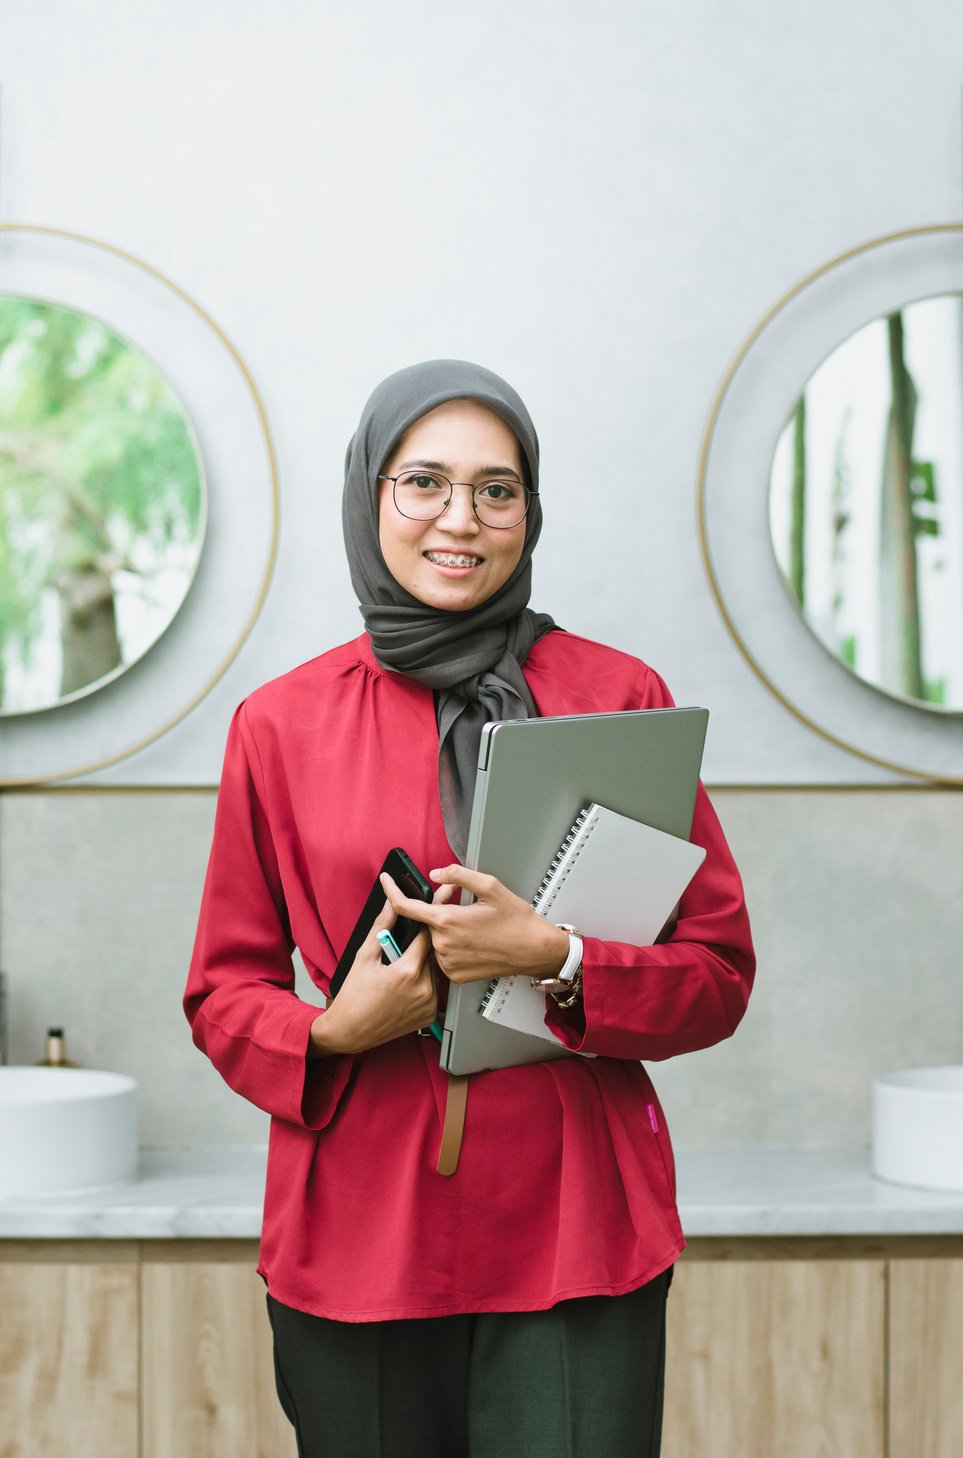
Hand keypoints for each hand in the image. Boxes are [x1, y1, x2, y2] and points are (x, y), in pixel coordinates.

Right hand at [309, 897, 437, 1056]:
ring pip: (434, 972)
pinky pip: (434, 990)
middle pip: (431, 954)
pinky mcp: (430, 1014)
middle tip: (400, 952)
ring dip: (422, 966)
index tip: (423, 917)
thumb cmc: (354, 997)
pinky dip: (424, 984)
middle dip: (419, 948)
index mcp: (408, 971)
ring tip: (400, 971)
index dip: (423, 925)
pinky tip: (406, 987)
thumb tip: (391, 906)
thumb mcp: (364, 957)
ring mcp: (429, 1004)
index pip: (426, 936)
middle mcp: (424, 988)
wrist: (351, 1031)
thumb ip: (381, 928)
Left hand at [382, 865, 568, 984]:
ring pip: (435, 939)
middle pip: (426, 921)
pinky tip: (472, 941)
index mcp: (447, 921)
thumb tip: (436, 874)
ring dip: (446, 928)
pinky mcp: (455, 976)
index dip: (391, 891)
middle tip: (461, 903)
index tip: (385, 880)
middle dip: (438, 909)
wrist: (534, 950)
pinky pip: (443, 956)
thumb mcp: (490, 886)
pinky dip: (452, 946)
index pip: (405, 906)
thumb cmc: (516, 919)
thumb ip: (458, 875)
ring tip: (472, 924)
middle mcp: (443, 944)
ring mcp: (448, 963)